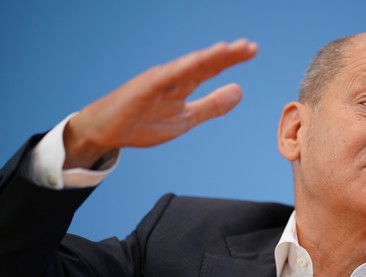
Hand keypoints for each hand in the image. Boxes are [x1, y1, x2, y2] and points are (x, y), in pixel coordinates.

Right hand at [63, 39, 257, 168]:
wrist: (105, 132)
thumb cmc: (142, 122)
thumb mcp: (187, 118)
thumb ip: (212, 106)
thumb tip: (240, 91)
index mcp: (183, 83)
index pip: (211, 68)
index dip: (231, 59)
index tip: (252, 50)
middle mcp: (172, 77)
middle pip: (203, 63)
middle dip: (226, 55)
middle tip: (250, 47)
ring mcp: (157, 82)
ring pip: (186, 67)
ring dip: (206, 58)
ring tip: (228, 50)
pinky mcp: (142, 91)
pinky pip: (163, 79)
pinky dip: (179, 70)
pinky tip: (195, 63)